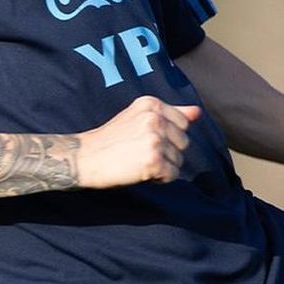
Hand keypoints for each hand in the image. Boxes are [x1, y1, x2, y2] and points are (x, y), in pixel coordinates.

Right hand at [77, 97, 201, 189]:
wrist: (85, 158)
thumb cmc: (111, 140)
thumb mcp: (139, 118)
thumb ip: (171, 114)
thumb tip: (198, 112)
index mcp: (152, 104)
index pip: (183, 124)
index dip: (168, 137)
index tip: (145, 139)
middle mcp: (155, 118)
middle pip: (184, 142)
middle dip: (167, 152)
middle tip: (140, 153)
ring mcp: (155, 139)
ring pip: (179, 160)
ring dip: (163, 166)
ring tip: (139, 162)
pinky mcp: (154, 160)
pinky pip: (172, 174)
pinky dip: (160, 178)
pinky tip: (141, 172)